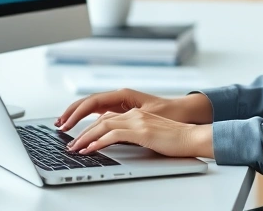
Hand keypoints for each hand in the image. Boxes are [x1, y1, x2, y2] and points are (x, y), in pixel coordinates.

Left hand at [66, 108, 213, 158]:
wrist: (192, 137)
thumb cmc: (175, 139)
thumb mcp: (150, 135)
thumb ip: (134, 135)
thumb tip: (118, 144)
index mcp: (136, 113)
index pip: (106, 116)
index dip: (89, 126)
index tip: (78, 137)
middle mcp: (134, 113)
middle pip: (100, 119)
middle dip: (81, 131)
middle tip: (70, 143)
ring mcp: (137, 120)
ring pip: (102, 125)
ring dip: (85, 137)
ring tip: (75, 148)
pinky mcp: (141, 130)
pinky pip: (112, 135)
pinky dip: (98, 142)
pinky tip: (90, 149)